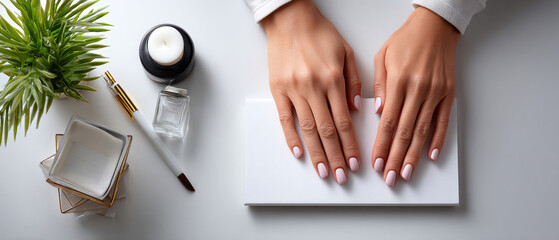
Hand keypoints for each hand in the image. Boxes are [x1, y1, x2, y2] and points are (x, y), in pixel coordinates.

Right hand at [261, 0, 361, 183]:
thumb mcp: (346, 53)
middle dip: (336, 156)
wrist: (291, 19)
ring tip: (324, 171)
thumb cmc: (319, 34)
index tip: (356, 162)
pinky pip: (285, 118)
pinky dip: (291, 137)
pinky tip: (298, 152)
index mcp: (333, 79)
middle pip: (327, 131)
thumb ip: (354, 82)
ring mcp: (294, 90)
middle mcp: (314, 87)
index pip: (344, 121)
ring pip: (308, 129)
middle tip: (342, 176)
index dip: (351, 145)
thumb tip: (357, 110)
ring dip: (317, 153)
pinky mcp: (278, 90)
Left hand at [372, 7, 458, 185]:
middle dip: (396, 158)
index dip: (382, 146)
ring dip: (414, 155)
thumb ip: (378, 86)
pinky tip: (431, 156)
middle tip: (389, 177)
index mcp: (398, 82)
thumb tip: (378, 113)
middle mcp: (418, 90)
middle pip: (404, 132)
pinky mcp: (449, 94)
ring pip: (422, 131)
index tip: (377, 163)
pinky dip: (438, 140)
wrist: (435, 26)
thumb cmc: (405, 40)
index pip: (388, 122)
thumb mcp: (382, 56)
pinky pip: (443, 121)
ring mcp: (435, 93)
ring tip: (407, 173)